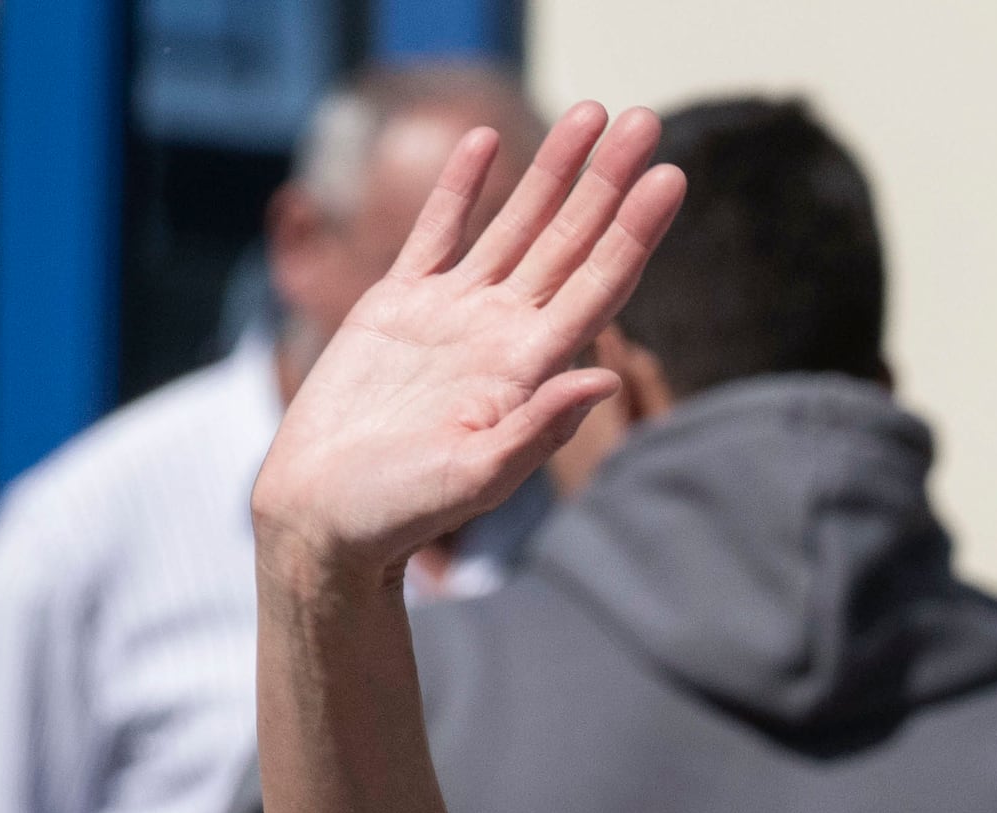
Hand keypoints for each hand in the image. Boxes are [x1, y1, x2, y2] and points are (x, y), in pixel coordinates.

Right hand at [255, 105, 685, 585]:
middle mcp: (500, 334)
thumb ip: (538, 427)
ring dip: (552, 171)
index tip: (671, 179)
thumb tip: (605, 376)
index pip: (598, 287)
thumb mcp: (475, 476)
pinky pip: (438, 232)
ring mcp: (452, 315)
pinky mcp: (398, 306)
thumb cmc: (399, 512)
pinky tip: (487, 141)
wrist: (325, 515)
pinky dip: (461, 185)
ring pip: (515, 226)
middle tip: (646, 122)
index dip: (635, 232)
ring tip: (590, 114)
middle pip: (569, 242)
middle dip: (608, 182)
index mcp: (528, 371)